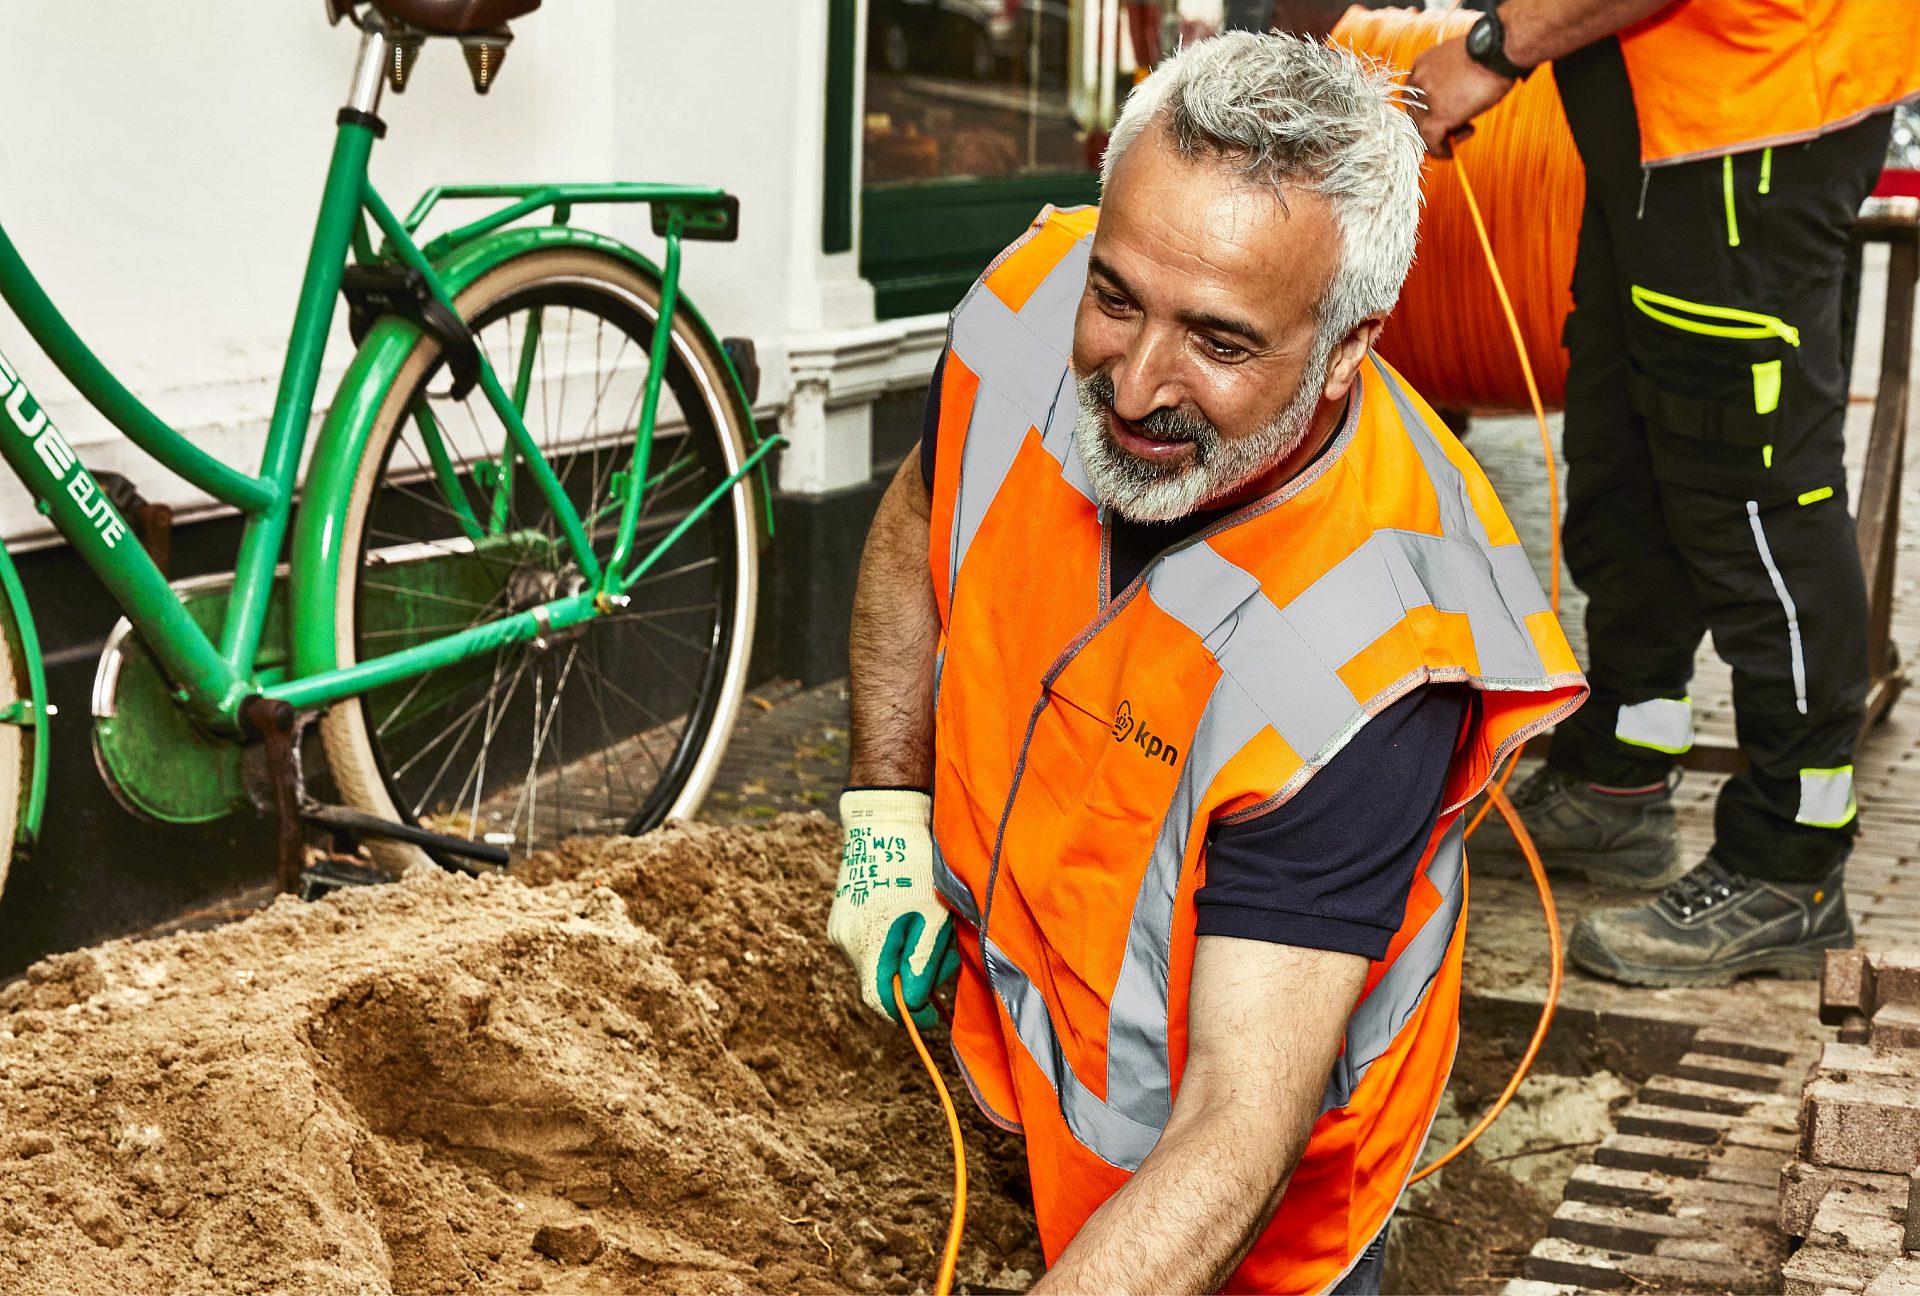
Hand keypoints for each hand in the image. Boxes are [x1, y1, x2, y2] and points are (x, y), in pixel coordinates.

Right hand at [828, 789, 958, 1027]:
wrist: (885, 819)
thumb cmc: (917, 865)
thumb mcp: (933, 917)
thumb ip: (924, 964)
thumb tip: (918, 1002)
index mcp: (866, 940)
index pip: (879, 1000)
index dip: (909, 1014)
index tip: (935, 1014)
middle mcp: (845, 939)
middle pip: (879, 983)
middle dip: (916, 981)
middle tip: (947, 959)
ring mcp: (840, 927)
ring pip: (877, 964)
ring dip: (908, 960)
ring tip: (935, 931)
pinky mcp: (844, 917)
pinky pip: (872, 945)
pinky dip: (896, 944)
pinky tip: (916, 919)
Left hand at [1406, 35, 1516, 157]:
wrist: (1498, 50)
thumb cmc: (1488, 53)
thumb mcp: (1458, 63)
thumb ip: (1448, 79)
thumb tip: (1453, 96)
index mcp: (1421, 66)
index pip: (1414, 97)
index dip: (1428, 109)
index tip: (1445, 113)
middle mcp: (1417, 82)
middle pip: (1415, 115)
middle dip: (1436, 123)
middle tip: (1458, 124)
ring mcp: (1425, 100)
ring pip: (1422, 130)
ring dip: (1442, 136)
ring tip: (1464, 131)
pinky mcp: (1438, 116)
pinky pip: (1431, 142)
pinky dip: (1440, 151)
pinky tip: (1450, 153)